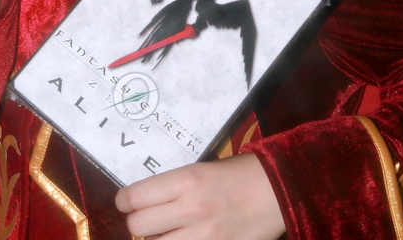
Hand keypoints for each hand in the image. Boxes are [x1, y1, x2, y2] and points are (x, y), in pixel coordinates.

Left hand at [115, 154, 283, 239]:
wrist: (279, 191)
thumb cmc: (239, 173)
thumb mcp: (202, 170)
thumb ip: (174, 186)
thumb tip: (144, 201)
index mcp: (187, 181)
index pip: (135, 197)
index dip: (123, 202)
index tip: (125, 202)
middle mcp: (191, 209)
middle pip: (139, 226)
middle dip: (136, 222)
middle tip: (144, 218)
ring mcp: (205, 237)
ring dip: (157, 238)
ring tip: (166, 231)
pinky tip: (182, 238)